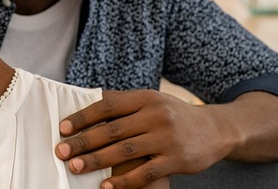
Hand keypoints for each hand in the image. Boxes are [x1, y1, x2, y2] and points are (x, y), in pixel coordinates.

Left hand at [55, 89, 232, 188]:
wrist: (216, 129)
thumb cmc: (174, 115)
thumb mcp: (152, 100)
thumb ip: (124, 103)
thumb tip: (87, 101)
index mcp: (145, 98)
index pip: (107, 106)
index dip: (83, 117)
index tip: (63, 128)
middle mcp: (156, 115)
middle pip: (112, 130)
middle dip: (84, 142)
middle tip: (62, 151)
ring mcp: (166, 138)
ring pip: (125, 151)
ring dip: (97, 161)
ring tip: (76, 167)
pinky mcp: (176, 160)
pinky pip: (145, 173)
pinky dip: (124, 181)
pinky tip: (106, 187)